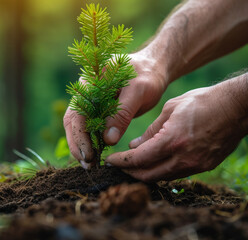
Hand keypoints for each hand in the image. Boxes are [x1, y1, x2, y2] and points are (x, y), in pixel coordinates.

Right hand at [63, 51, 167, 166]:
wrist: (153, 68)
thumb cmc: (147, 75)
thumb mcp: (138, 91)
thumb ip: (122, 113)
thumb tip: (108, 139)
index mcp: (90, 81)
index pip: (77, 111)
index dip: (79, 135)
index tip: (88, 154)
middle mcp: (85, 92)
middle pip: (73, 121)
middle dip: (77, 144)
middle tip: (87, 165)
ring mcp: (90, 101)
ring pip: (78, 127)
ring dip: (81, 146)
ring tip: (90, 165)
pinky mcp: (97, 110)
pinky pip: (89, 127)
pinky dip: (90, 142)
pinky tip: (95, 155)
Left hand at [106, 84, 246, 181]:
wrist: (237, 107)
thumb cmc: (203, 101)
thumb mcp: (171, 108)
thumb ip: (151, 130)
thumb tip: (134, 146)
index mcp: (173, 140)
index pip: (139, 159)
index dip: (121, 162)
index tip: (109, 161)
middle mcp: (184, 157)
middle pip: (148, 175)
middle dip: (129, 172)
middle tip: (117, 166)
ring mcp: (196, 165)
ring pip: (162, 178)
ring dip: (144, 174)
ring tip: (132, 166)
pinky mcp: (204, 166)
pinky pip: (176, 174)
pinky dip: (161, 171)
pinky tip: (153, 163)